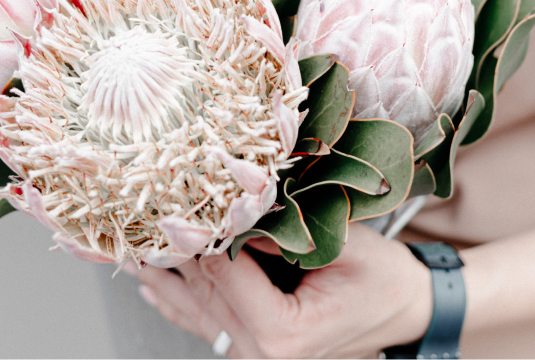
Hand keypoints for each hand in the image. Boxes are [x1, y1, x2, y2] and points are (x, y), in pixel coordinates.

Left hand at [133, 223, 432, 359]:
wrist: (404, 310)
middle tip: (146, 205)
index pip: (226, 273)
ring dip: (165, 273)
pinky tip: (152, 285)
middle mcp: (260, 354)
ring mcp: (253, 355)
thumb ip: (286, 233)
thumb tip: (235, 209)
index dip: (204, 230)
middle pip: (204, 289)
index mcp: (282, 336)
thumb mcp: (344, 247)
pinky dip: (175, 301)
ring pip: (194, 308)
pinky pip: (204, 323)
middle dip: (177, 246)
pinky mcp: (254, 346)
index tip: (180, 191)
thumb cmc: (383, 281)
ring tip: (130, 242)